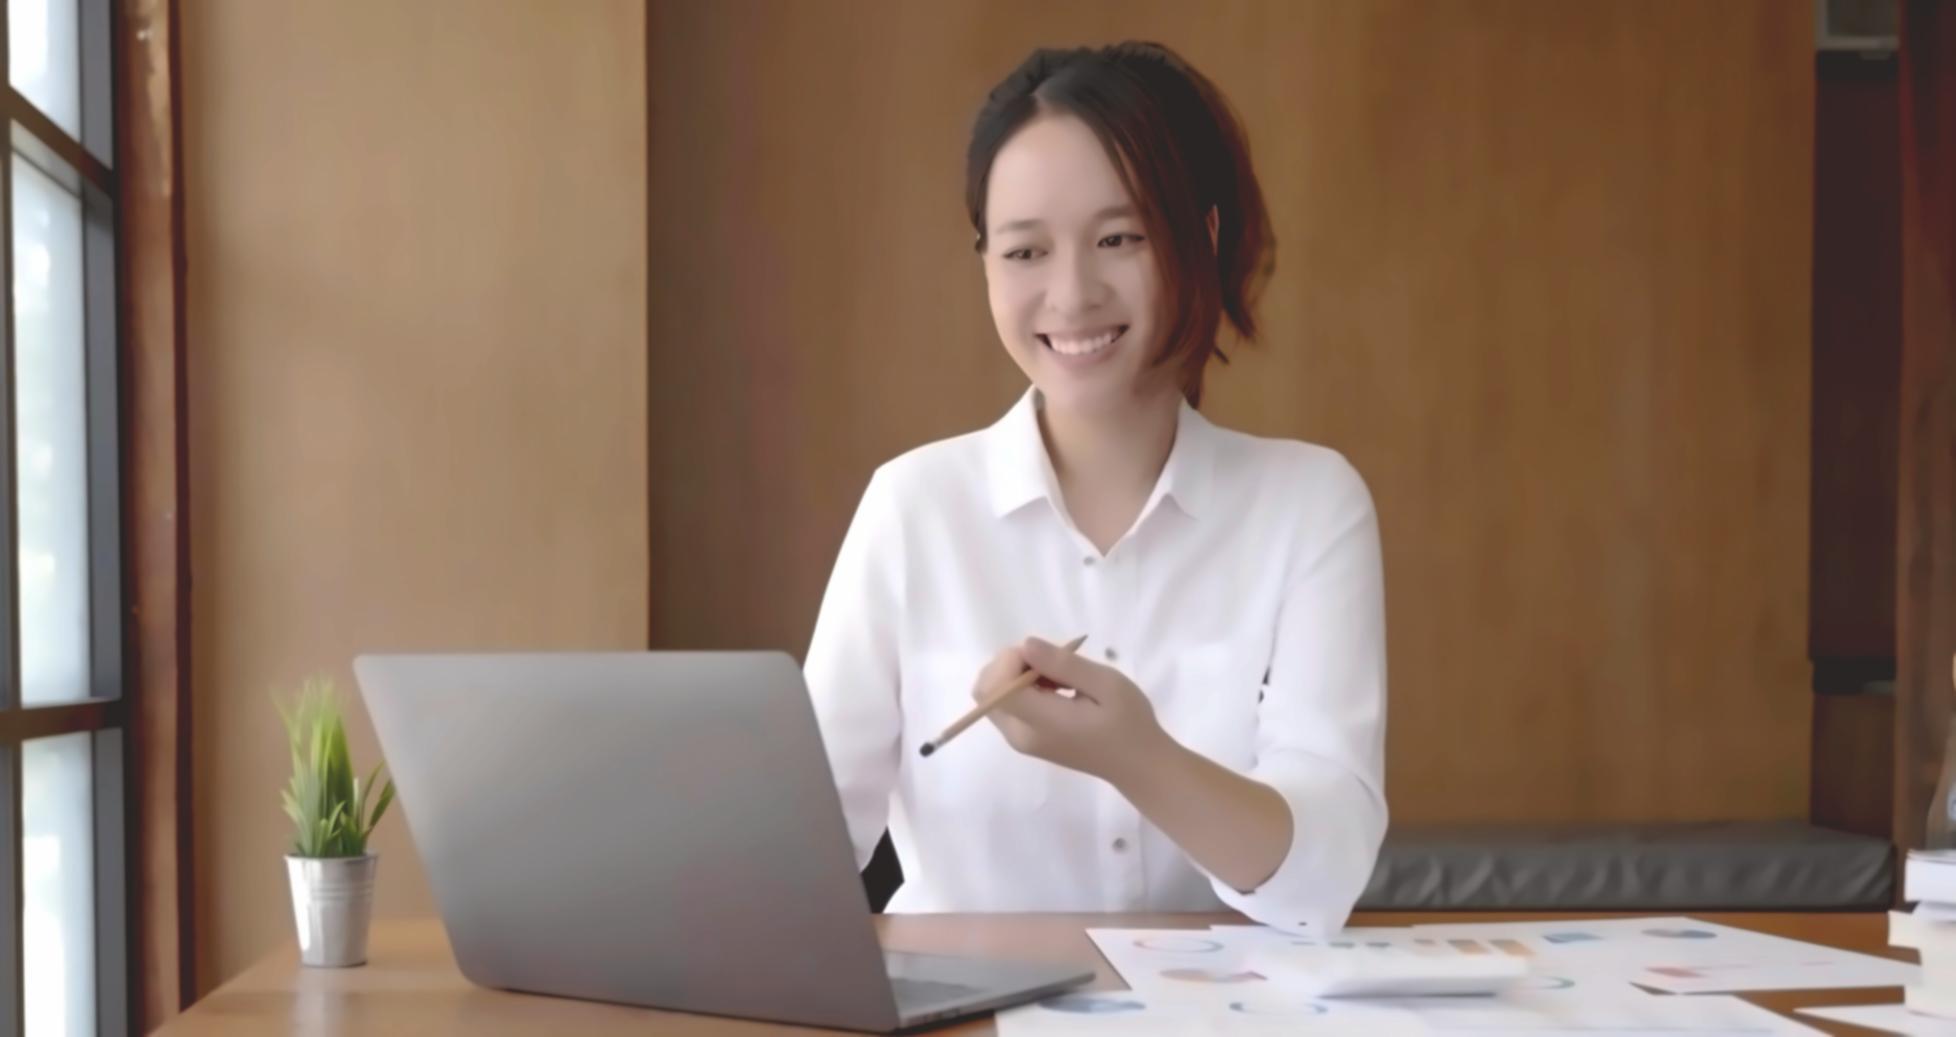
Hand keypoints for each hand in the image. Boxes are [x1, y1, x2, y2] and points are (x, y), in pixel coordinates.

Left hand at [972, 636, 1168, 784]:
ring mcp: (1020, 740)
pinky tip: (1055, 688)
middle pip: (986, 689)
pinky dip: (1022, 688)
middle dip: (1011, 664)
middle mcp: (1019, 735)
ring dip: (1017, 675)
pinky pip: (1007, 705)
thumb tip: (1026, 645)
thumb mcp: (1106, 685)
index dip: (1013, 659)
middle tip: (1052, 663)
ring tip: (1058, 677)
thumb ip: (1063, 665)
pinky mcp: (1026, 739)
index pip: (996, 685)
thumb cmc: (1129, 723)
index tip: (1048, 655)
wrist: (1138, 765)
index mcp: (1039, 723)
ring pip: (993, 696)